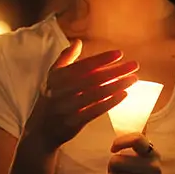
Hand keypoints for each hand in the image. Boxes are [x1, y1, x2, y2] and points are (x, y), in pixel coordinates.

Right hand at [23, 39, 137, 152]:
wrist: (40, 131)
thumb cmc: (51, 99)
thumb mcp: (52, 78)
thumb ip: (65, 59)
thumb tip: (77, 42)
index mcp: (57, 77)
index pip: (83, 65)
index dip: (102, 59)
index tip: (119, 53)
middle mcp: (61, 91)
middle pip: (93, 78)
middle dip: (115, 71)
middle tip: (134, 65)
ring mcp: (67, 108)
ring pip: (96, 94)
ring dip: (116, 85)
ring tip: (133, 78)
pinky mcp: (73, 123)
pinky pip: (94, 111)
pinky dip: (110, 102)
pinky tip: (124, 95)